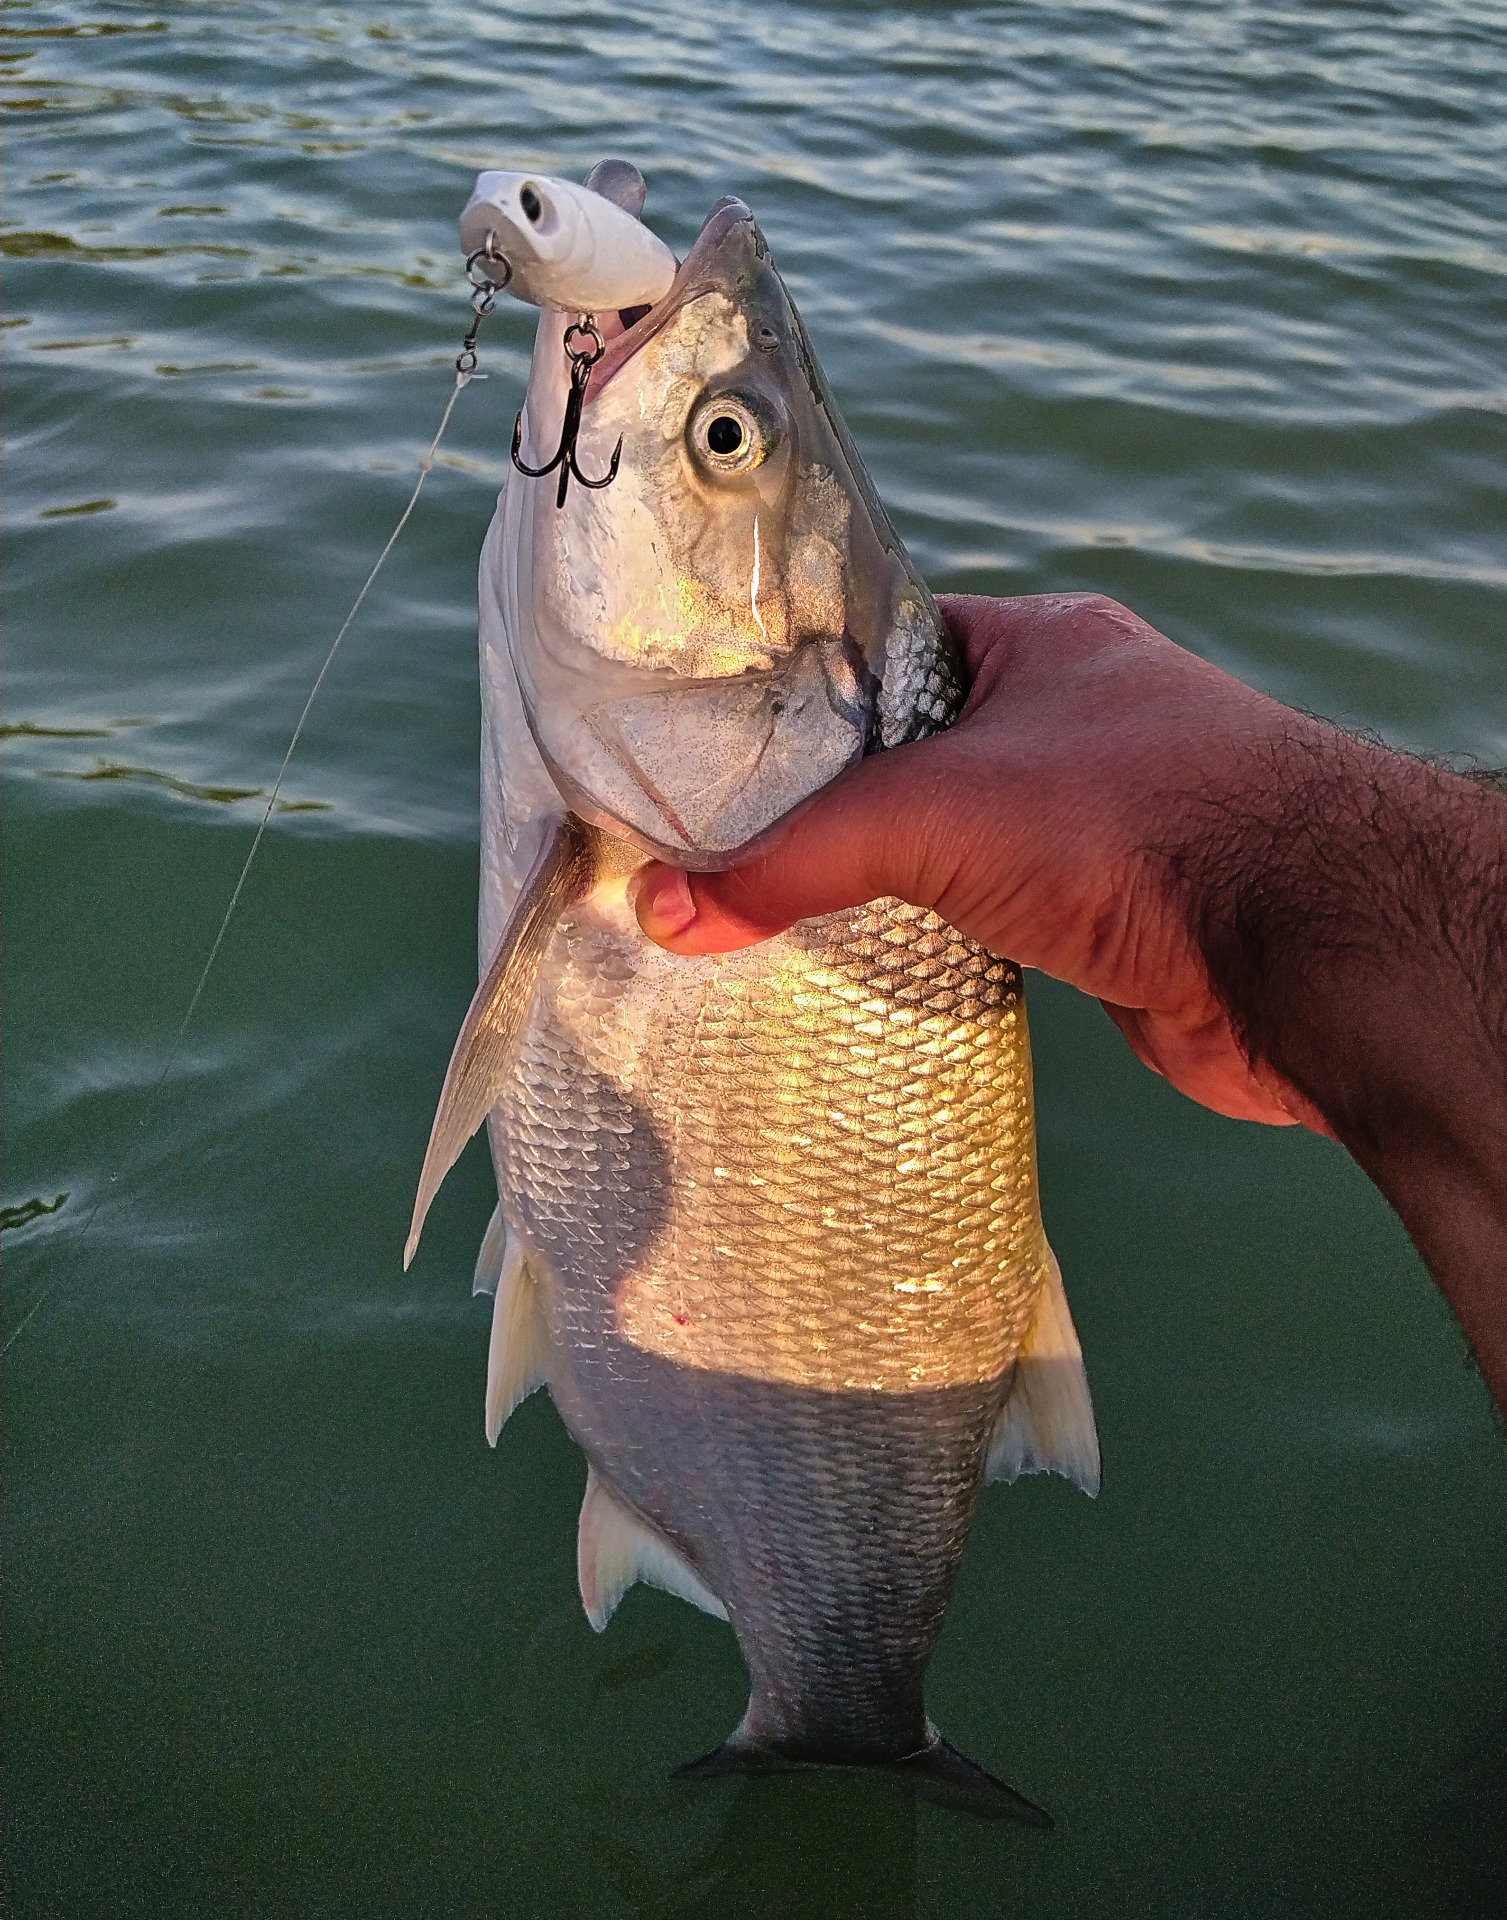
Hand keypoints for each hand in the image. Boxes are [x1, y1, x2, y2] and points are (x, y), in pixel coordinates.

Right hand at [634, 592, 1330, 1131]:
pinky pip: (988, 921)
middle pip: (910, 756)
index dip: (797, 695)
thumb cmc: (1140, 825)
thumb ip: (794, 859)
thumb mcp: (935, 816)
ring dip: (877, 883)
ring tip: (761, 910)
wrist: (1308, 951)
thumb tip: (664, 909)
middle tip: (715, 843)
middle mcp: (1070, 722)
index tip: (707, 744)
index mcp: (1037, 646)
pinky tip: (861, 969)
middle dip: (825, 804)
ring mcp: (1095, 821)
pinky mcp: (1108, 918)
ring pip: (950, 845)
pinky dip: (931, 943)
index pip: (884, 650)